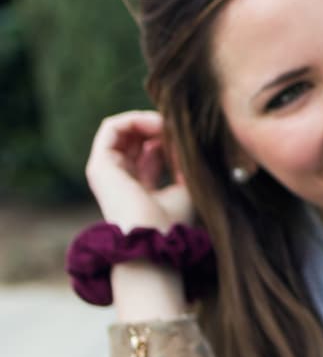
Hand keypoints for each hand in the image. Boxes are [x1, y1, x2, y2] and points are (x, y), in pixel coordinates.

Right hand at [85, 111, 194, 232]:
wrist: (152, 237)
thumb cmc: (172, 220)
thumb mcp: (185, 186)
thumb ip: (184, 161)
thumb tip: (185, 136)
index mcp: (140, 187)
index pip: (153, 152)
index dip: (172, 138)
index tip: (189, 138)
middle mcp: (120, 177)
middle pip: (138, 138)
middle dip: (161, 126)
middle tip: (180, 128)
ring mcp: (107, 170)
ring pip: (124, 129)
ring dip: (149, 120)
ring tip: (169, 124)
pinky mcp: (99, 164)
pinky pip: (111, 127)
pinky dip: (135, 119)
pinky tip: (157, 124)